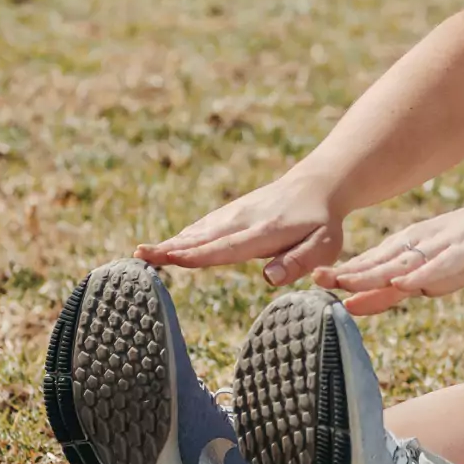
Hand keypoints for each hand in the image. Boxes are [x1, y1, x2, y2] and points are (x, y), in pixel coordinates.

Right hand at [134, 172, 344, 285]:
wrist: (317, 185)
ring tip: (141, 254)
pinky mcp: (230, 213)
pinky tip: (166, 247)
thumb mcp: (324, 246)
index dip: (197, 255)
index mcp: (265, 232)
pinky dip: (182, 236)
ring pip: (198, 231)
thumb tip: (268, 277)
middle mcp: (243, 220)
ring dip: (170, 243)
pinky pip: (202, 226)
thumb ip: (299, 262)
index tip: (170, 258)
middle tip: (139, 256)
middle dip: (171, 248)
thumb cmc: (323, 224)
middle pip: (202, 238)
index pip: (226, 248)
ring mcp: (234, 214)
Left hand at [310, 200, 463, 315]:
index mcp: (409, 247)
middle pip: (379, 262)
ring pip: (402, 263)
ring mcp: (441, 247)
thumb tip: (386, 294)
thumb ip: (412, 279)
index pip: (371, 264)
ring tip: (348, 284)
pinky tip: (404, 282)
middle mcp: (419, 244)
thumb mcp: (436, 265)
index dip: (344, 274)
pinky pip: (441, 264)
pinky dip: (421, 274)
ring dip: (373, 275)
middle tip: (316, 280)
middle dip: (348, 274)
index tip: (314, 282)